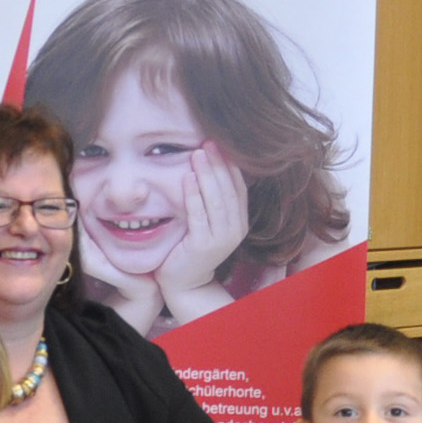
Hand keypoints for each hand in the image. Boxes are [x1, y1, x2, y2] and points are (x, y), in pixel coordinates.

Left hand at [154, 147, 253, 324]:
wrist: (182, 281)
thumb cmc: (190, 246)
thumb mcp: (207, 221)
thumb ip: (212, 199)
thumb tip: (209, 165)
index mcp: (239, 221)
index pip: (239, 187)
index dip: (230, 165)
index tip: (218, 143)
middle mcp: (235, 230)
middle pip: (229, 190)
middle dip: (218, 164)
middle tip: (208, 141)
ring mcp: (221, 239)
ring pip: (216, 200)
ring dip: (207, 174)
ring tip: (197, 153)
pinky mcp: (204, 245)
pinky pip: (199, 214)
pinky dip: (194, 195)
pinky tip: (187, 177)